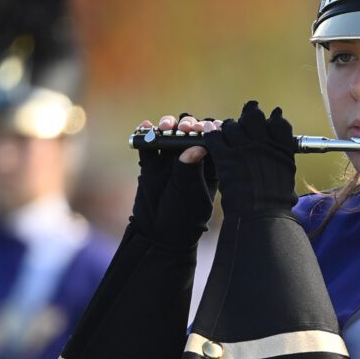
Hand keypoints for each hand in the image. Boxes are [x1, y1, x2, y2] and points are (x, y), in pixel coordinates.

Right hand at [130, 114, 218, 249]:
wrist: (159, 234)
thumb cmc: (185, 218)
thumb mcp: (192, 195)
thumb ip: (191, 171)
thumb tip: (196, 147)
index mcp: (210, 165)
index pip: (214, 139)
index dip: (210, 129)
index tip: (203, 128)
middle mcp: (192, 158)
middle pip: (191, 131)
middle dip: (188, 124)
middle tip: (184, 128)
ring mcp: (171, 160)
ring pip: (170, 134)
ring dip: (168, 125)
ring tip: (165, 127)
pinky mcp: (151, 164)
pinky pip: (148, 144)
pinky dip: (146, 133)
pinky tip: (145, 127)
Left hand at [204, 101, 297, 216]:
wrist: (262, 215)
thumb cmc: (277, 202)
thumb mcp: (287, 175)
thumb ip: (282, 158)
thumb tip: (282, 155)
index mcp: (281, 148)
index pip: (278, 121)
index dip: (273, 117)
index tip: (271, 116)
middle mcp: (264, 143)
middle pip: (254, 116)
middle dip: (249, 116)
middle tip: (245, 119)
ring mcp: (244, 148)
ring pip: (232, 125)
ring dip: (228, 127)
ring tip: (226, 132)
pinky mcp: (226, 157)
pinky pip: (214, 136)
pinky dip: (211, 134)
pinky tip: (211, 136)